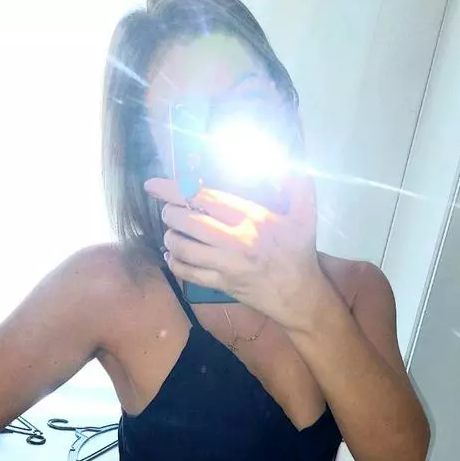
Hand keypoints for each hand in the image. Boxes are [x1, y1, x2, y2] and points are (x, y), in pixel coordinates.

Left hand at [145, 174, 324, 331]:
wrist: (299, 295)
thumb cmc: (299, 252)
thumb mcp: (305, 215)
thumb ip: (299, 185)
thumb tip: (288, 165)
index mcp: (252, 217)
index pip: (204, 198)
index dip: (174, 189)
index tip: (153, 184)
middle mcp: (236, 240)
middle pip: (188, 222)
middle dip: (170, 214)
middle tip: (168, 211)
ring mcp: (227, 265)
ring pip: (184, 249)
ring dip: (171, 238)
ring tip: (171, 233)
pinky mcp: (222, 284)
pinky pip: (189, 274)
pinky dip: (175, 263)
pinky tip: (172, 256)